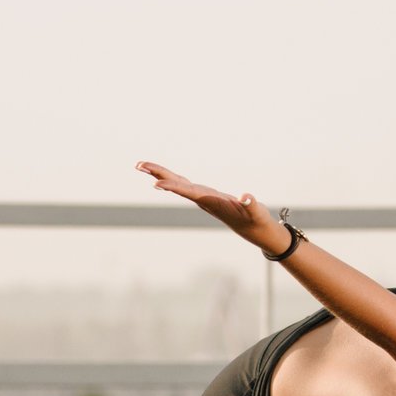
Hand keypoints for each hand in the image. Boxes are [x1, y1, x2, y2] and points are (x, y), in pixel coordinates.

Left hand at [135, 161, 289, 254]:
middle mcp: (203, 200)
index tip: (156, 184)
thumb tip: (246, 196)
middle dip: (158, 175)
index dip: (173, 187)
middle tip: (138, 165)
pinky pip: (183, 185)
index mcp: (212, 202)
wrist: (253, 229)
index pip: (189, 193)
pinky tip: (162, 175)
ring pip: (177, 184)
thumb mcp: (256, 213)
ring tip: (142, 165)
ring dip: (160, 175)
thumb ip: (252, 205)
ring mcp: (202, 198)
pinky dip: (172, 178)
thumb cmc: (255, 220)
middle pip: (176, 185)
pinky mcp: (205, 196)